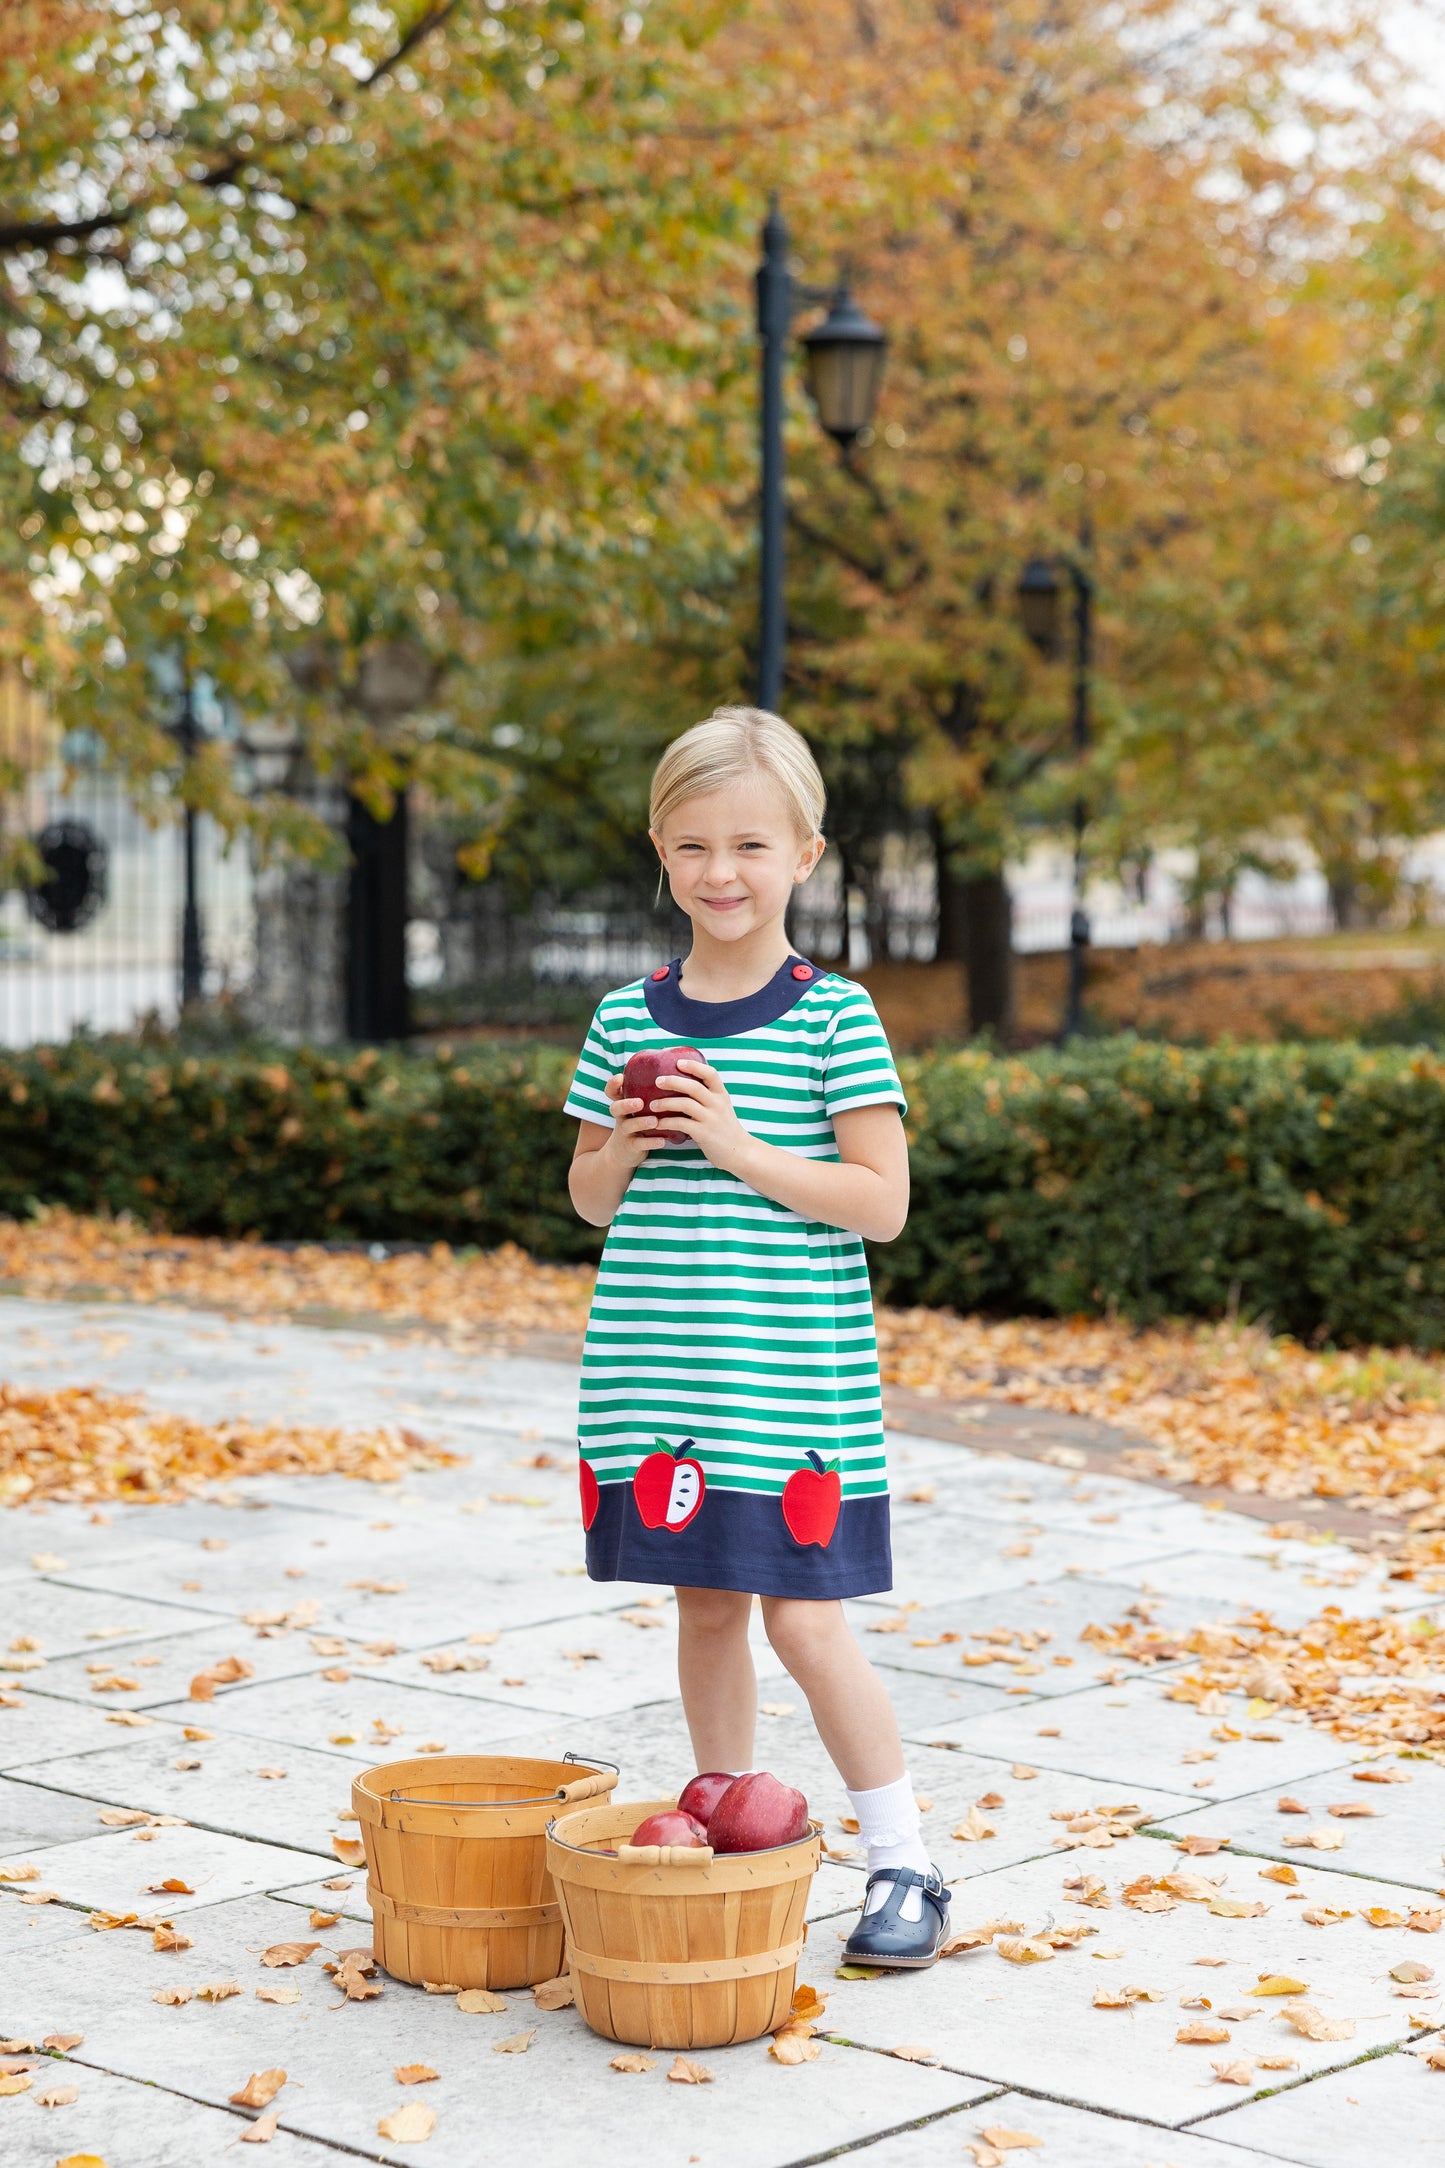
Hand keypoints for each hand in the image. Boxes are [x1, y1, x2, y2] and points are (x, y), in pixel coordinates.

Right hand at [601, 1070, 666, 1168]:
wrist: (624, 1153)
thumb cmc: (639, 1122)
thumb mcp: (639, 1108)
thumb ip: (650, 1093)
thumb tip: (677, 1071)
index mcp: (623, 1103)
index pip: (612, 1091)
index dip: (613, 1084)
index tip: (620, 1078)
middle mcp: (621, 1116)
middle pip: (616, 1108)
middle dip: (626, 1104)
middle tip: (639, 1102)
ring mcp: (624, 1132)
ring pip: (628, 1126)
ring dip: (641, 1123)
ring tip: (654, 1121)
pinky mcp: (631, 1147)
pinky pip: (639, 1144)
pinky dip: (650, 1142)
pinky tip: (662, 1141)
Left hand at [649, 1057, 752, 1175]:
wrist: (739, 1152)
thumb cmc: (725, 1128)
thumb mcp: (722, 1107)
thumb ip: (708, 1097)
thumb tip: (684, 1085)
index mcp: (721, 1095)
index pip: (710, 1074)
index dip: (694, 1066)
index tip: (678, 1062)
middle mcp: (717, 1104)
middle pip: (693, 1086)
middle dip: (673, 1081)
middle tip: (658, 1081)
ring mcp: (711, 1119)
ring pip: (685, 1104)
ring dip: (665, 1103)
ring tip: (653, 1105)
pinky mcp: (704, 1134)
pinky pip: (681, 1124)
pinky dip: (667, 1122)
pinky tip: (658, 1123)